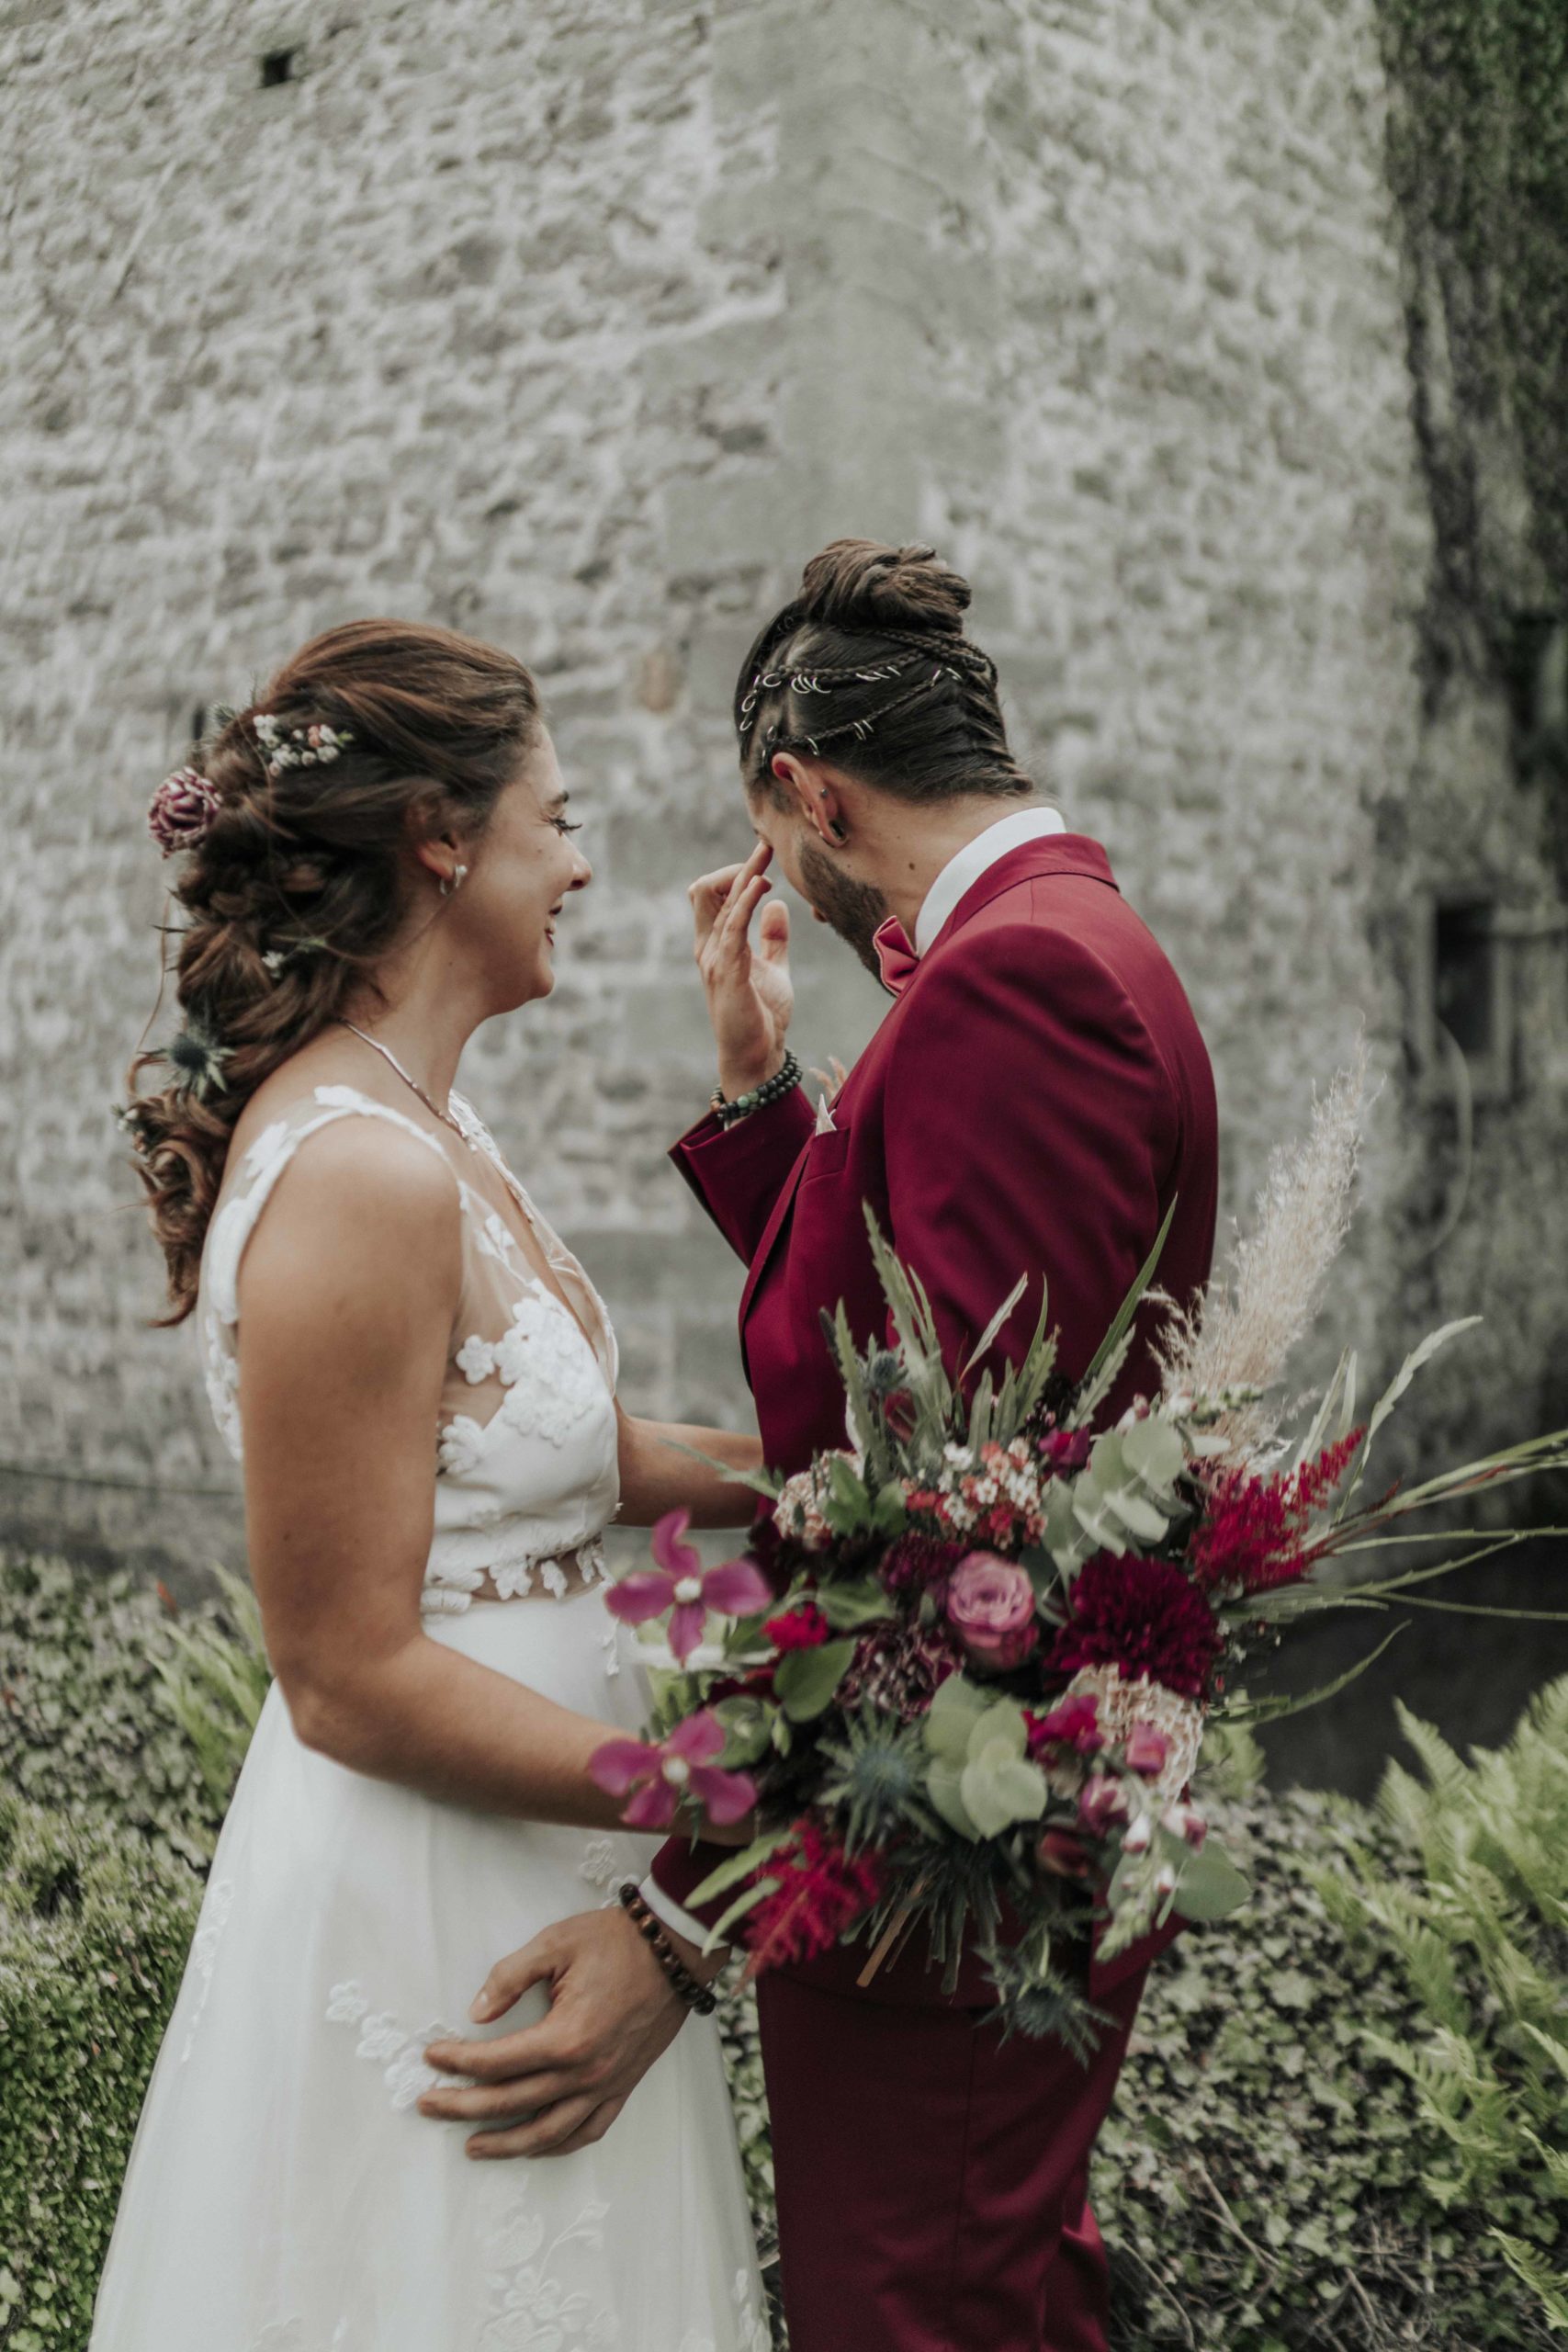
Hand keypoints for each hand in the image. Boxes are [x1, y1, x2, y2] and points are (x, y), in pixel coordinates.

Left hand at [418, 1905, 705, 2158]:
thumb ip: (510, 1978)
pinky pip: (587, 2130)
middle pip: (511, 2102)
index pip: (496, 2061)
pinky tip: (535, 2146)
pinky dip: (558, 2145)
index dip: (458, 2061)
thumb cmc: (616, 1942)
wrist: (674, 1949)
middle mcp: (585, 2072)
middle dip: (462, 2106)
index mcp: (565, 2037)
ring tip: (472, 2146)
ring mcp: (606, 2084)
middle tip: (429, 2104)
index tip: (432, 2056)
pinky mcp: (623, 2086)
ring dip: (506, 2144)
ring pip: (547, 2133)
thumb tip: (476, 2012)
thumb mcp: (555, 1944)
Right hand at [689, 840, 792, 1098]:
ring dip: (743, 876)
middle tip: (766, 848)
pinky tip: (761, 886)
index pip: (714, 895)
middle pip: (706, 891)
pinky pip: (731, 928)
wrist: (758, 1056)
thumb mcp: (773, 968)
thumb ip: (772, 939)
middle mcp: (709, 948)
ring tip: (765, 856)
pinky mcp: (728, 972)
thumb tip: (777, 905)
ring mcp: (715, 959)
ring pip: (718, 903)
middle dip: (736, 866)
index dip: (736, 874)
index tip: (767, 866)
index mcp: (717, 945)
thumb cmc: (763, 1016)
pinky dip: (744, 903)